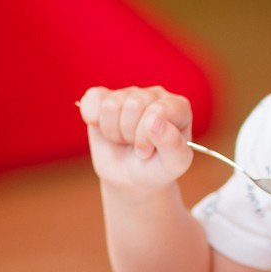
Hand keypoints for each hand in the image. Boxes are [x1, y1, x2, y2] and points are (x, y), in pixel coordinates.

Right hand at [78, 85, 193, 196]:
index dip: (146, 136)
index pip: (157, 110)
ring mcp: (130, 93)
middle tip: (136, 146)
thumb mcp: (173, 164)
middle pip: (133, 105)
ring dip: (113, 132)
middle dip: (129, 135)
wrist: (131, 178)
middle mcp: (156, 94)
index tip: (148, 151)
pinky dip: (92, 119)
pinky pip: (92, 98)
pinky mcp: (105, 97)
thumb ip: (172, 143)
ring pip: (111, 105)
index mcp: (178, 106)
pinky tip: (105, 129)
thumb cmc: (156, 168)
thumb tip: (155, 120)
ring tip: (124, 139)